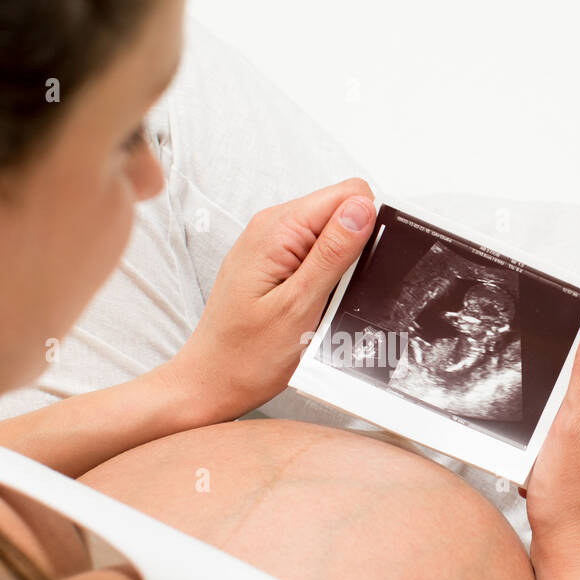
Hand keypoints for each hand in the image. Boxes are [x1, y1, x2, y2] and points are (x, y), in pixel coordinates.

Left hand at [169, 178, 376, 419]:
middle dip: (355, 250)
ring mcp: (272, 245)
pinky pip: (316, 256)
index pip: (350, 194)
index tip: (360, 268)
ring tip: (321, 304)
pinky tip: (313, 307)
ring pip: (332, 236)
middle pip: (342, 212)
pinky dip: (325, 280)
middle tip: (336, 294)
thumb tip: (363, 207)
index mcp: (278, 228)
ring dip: (340, 269)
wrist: (211, 384)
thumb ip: (333, 253)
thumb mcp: (299, 306)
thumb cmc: (247, 356)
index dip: (368, 227)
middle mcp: (272, 227)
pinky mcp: (274, 264)